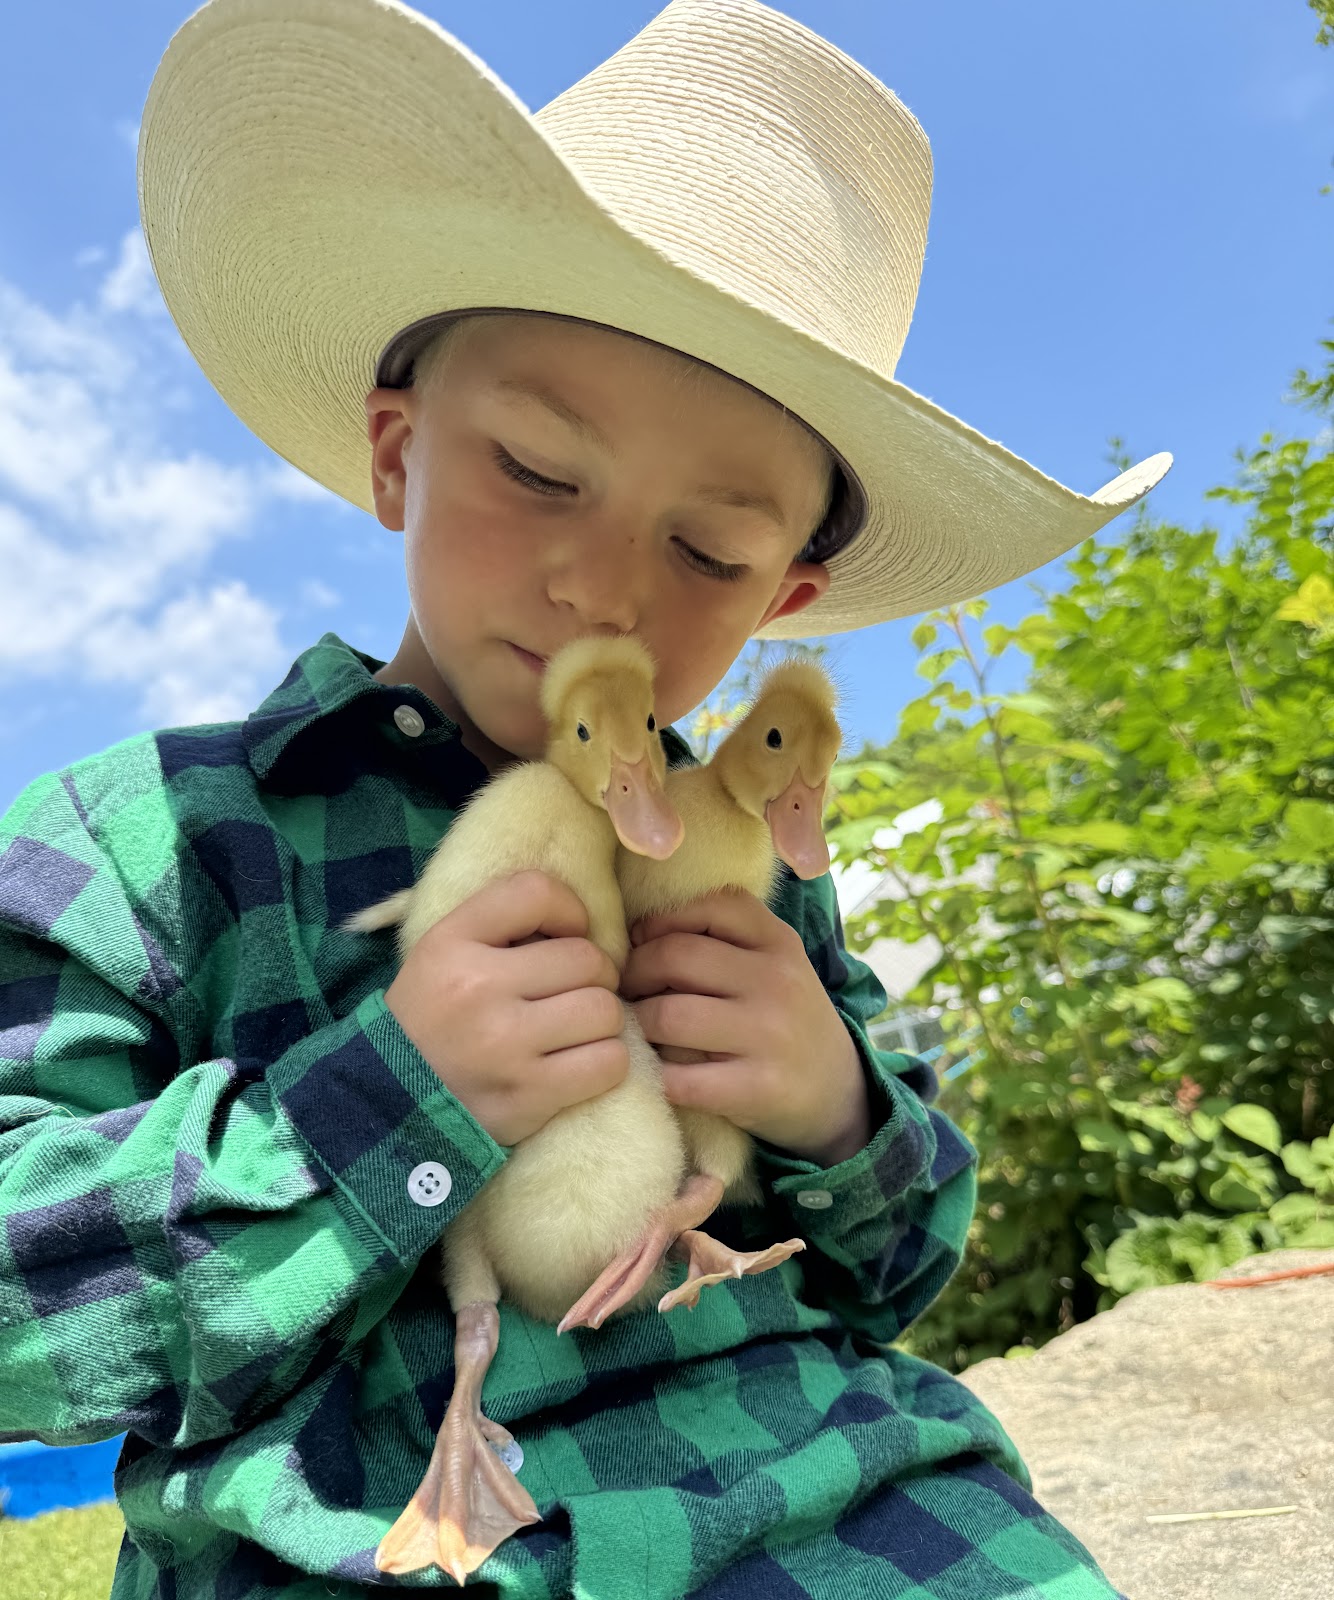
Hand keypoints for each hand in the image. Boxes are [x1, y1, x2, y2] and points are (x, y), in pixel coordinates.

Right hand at [385, 871, 627, 1146]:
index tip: (563, 936)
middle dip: (593, 976)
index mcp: (451, 944)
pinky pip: (607, 1063)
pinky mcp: (526, 1096)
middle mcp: (477, 988)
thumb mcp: (442, 954)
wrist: (390, 1104)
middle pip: (586, 959)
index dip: (569, 911)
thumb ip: (499, 925)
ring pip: (604, 1010)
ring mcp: (503, 1045)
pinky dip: (605, 1063)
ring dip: (601, 1022)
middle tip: (573, 993)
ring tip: (576, 1031)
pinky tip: (580, 1064)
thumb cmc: (432, 1020)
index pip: (536, 893)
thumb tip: (579, 922)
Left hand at [621, 889, 870, 1166]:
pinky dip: (655, 1074)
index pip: (708, 905)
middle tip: (628, 991)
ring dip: (638, 1024)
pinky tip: (657, 1072)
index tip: (643, 944)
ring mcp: (770, 1035)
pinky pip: (679, 1077)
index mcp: (778, 942)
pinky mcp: (757, 1088)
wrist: (838, 1093)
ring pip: (667, 1015)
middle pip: (674, 956)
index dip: (659, 921)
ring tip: (639, 1030)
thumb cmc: (783, 1019)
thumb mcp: (772, 965)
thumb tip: (635, 931)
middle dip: (634, 973)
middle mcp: (777, 981)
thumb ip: (722, 938)